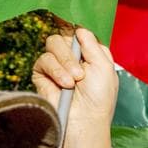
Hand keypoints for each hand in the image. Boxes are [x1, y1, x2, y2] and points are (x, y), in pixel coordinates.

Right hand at [33, 28, 118, 147]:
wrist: (84, 119)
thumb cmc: (99, 97)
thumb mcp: (104, 67)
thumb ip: (92, 45)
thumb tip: (80, 28)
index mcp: (91, 55)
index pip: (81, 33)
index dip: (78, 30)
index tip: (78, 32)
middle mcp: (74, 57)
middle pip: (65, 35)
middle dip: (72, 52)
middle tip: (81, 73)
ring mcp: (57, 64)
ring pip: (53, 43)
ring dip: (65, 62)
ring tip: (74, 81)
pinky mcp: (43, 73)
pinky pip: (43, 59)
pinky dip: (55, 70)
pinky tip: (64, 84)